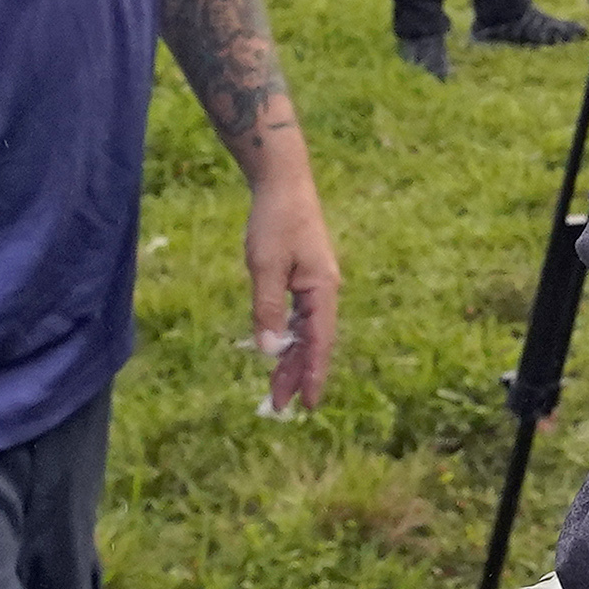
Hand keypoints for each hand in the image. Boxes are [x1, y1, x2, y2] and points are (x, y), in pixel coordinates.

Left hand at [246, 173, 342, 413]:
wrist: (282, 182)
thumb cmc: (275, 221)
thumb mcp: (264, 267)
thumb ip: (267, 309)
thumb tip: (269, 351)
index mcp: (322, 290)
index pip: (320, 343)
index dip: (313, 375)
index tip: (307, 405)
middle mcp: (324, 290)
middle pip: (313, 342)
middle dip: (296, 374)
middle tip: (279, 406)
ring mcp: (315, 284)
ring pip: (305, 331)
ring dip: (290, 358)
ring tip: (276, 388)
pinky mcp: (304, 276)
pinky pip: (298, 316)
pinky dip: (288, 336)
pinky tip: (277, 350)